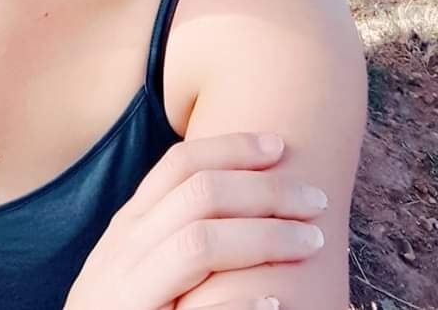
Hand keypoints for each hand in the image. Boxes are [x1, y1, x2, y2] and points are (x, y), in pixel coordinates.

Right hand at [63, 132, 326, 309]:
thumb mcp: (138, 261)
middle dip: (265, 189)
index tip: (279, 145)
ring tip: (312, 241)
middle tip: (316, 200)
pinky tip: (276, 303)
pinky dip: (240, 305)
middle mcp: (124, 250)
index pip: (179, 164)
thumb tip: (242, 197)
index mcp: (129, 226)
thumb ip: (173, 228)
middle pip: (199, 194)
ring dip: (265, 236)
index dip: (232, 147)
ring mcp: (126, 291)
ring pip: (200, 242)